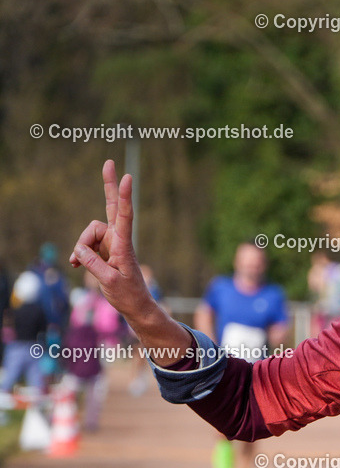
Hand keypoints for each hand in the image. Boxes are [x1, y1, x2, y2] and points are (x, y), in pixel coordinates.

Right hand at [69, 160, 153, 319]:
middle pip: (112, 207)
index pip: (125, 216)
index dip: (125, 197)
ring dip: (80, 248)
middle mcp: (118, 239)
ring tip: (78, 265)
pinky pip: (85, 245)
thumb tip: (80, 250)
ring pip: (88, 234)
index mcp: (124, 245)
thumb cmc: (128, 295)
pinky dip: (79, 253)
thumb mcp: (109, 282)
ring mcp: (111, 243)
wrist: (135, 305)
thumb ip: (93, 264)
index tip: (128, 178)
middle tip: (109, 162)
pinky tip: (75, 264)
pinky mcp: (104, 250)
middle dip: (109, 186)